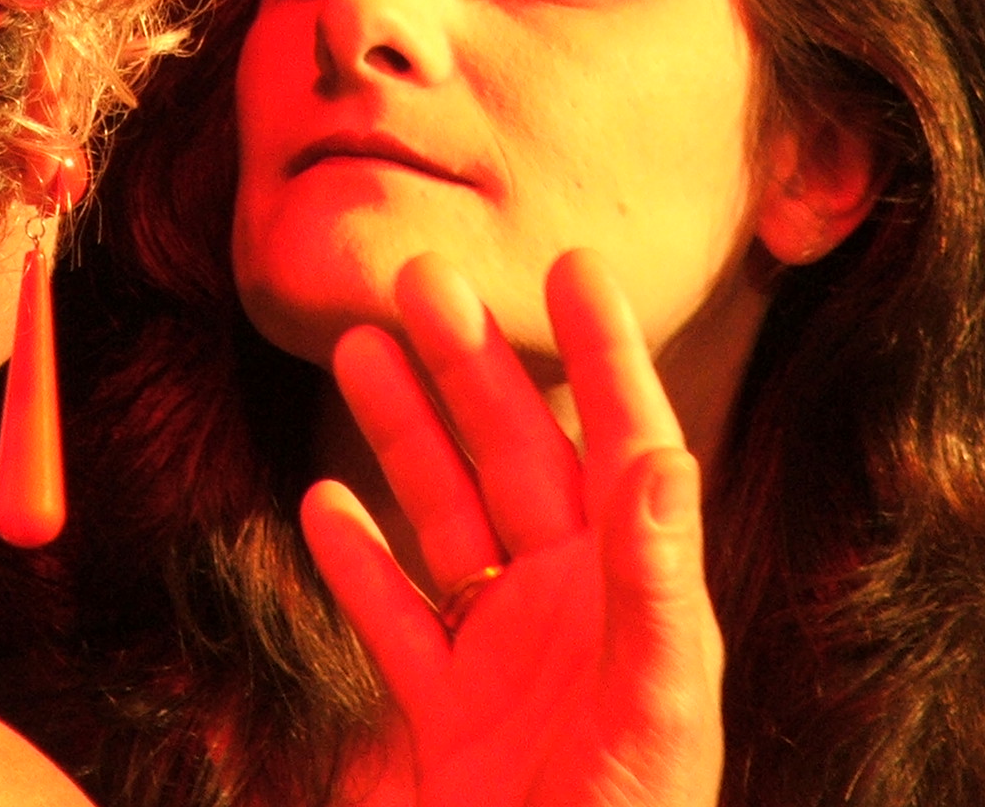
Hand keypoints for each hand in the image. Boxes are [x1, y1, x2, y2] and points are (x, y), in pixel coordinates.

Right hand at [299, 250, 723, 806]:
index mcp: (636, 602)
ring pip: (443, 518)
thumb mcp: (655, 716)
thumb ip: (657, 591)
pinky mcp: (440, 715)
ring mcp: (501, 659)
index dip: (604, 357)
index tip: (574, 266)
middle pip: (516, 462)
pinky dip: (357, 561)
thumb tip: (662, 458)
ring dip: (401, 436)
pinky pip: (393, 618)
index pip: (626, 450)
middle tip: (420, 279)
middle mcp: (570, 613)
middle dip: (471, 368)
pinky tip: (322, 504)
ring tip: (357, 351)